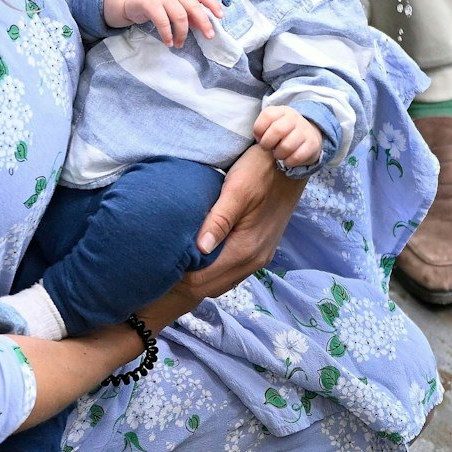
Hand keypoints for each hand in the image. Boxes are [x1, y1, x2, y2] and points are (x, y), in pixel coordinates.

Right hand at [107, 0, 222, 48]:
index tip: (220, 16)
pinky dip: (167, 34)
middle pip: (193, 6)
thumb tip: (203, 26)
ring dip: (183, 33)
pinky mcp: (149, 3)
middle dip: (204, 23)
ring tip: (180, 44)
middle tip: (209, 36)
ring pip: (180, 16)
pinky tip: (169, 42)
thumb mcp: (173, 3)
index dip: (213, 4)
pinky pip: (163, 21)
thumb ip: (188, 13)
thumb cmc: (155, 1)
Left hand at [142, 145, 305, 330]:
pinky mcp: (262, 250)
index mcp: (245, 249)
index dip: (178, 277)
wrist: (292, 163)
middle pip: (211, 287)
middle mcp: (255, 260)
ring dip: (201, 277)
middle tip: (163, 263)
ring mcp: (260, 257)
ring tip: (179, 260)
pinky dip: (215, 270)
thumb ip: (218, 221)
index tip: (158, 263)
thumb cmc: (261, 171)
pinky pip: (232, 272)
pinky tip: (202, 255)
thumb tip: (199, 248)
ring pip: (222, 282)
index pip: (202, 280)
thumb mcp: (236, 190)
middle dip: (186, 281)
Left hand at [253, 105, 321, 169]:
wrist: (308, 134)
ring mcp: (305, 130)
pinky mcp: (313, 144)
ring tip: (279, 154)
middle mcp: (294, 118)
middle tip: (268, 148)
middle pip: (277, 130)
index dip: (259, 130)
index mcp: (281, 111)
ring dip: (278, 154)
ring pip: (286, 146)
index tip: (260, 137)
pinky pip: (297, 157)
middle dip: (267, 144)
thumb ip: (261, 128)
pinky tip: (288, 160)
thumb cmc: (283, 132)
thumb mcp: (271, 124)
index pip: (267, 116)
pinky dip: (289, 162)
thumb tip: (259, 139)